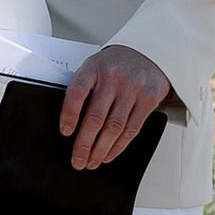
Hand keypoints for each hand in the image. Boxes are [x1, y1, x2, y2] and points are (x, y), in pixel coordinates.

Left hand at [60, 41, 172, 175]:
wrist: (149, 53)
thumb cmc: (116, 63)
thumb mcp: (95, 66)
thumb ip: (84, 87)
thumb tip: (68, 120)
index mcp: (94, 68)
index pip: (77, 92)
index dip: (69, 114)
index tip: (65, 132)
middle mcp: (113, 78)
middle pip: (95, 117)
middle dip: (84, 144)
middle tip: (78, 160)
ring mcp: (132, 89)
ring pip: (114, 127)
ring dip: (101, 149)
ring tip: (92, 162)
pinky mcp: (148, 100)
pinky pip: (131, 129)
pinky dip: (119, 146)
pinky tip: (109, 154)